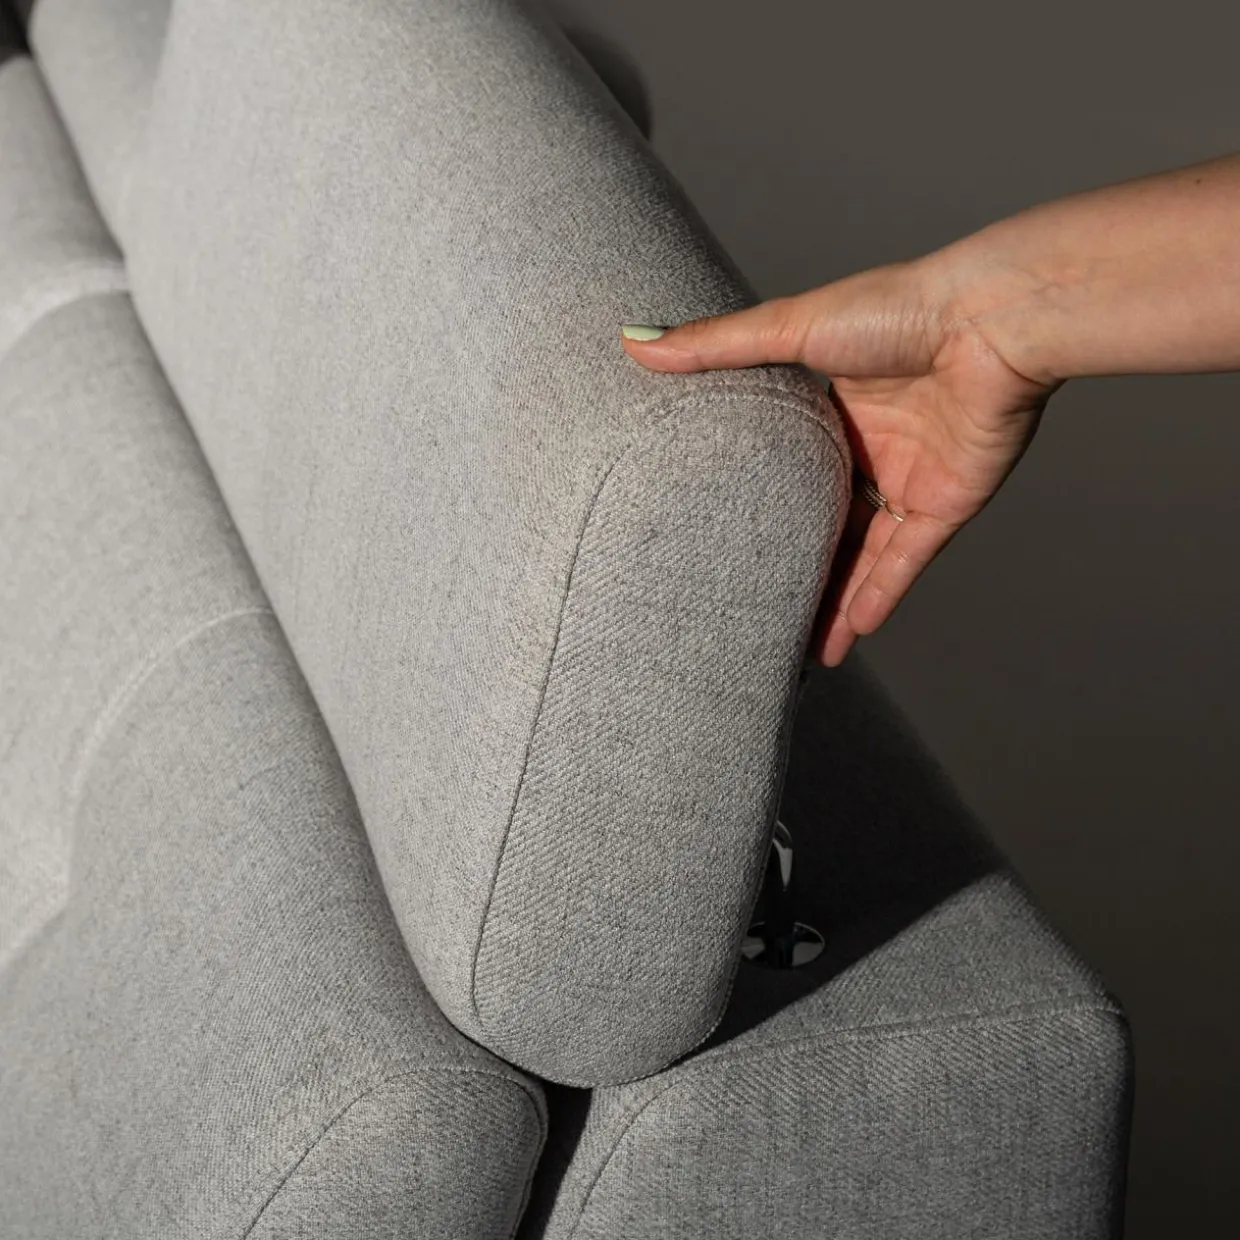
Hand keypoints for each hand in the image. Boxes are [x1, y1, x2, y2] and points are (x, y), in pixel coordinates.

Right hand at [620, 250, 1059, 665]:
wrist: (991, 322)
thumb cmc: (895, 310)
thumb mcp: (788, 328)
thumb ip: (716, 346)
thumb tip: (636, 344)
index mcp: (836, 403)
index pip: (788, 461)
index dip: (755, 495)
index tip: (712, 525)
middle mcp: (872, 445)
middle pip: (824, 516)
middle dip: (794, 556)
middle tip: (750, 596)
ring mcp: (909, 478)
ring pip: (863, 552)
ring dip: (832, 596)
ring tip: (794, 642)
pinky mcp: (945, 505)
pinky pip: (902, 564)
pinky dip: (874, 599)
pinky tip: (845, 638)